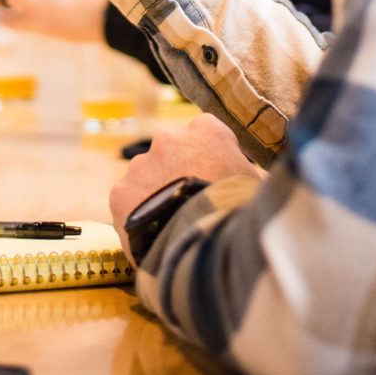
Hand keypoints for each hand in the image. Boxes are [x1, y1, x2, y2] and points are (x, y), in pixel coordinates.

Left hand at [109, 114, 264, 260]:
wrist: (205, 243)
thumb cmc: (239, 213)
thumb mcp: (255, 186)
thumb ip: (248, 173)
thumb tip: (254, 179)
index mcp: (207, 130)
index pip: (205, 135)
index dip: (209, 159)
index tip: (213, 179)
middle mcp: (169, 138)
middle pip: (171, 153)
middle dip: (177, 173)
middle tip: (190, 204)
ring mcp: (141, 164)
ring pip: (146, 177)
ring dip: (155, 194)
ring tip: (171, 224)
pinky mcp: (120, 192)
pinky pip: (128, 202)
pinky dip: (137, 216)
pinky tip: (153, 235)